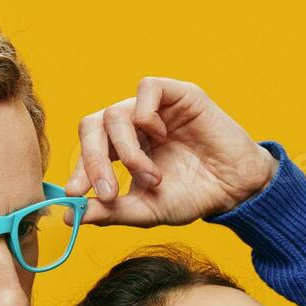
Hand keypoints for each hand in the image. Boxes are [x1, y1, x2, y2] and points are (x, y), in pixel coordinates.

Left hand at [65, 77, 278, 226]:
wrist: (235, 190)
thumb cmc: (194, 197)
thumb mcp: (147, 211)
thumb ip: (111, 212)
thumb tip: (70, 217)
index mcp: (123, 148)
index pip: (88, 148)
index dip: (78, 169)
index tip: (76, 195)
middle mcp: (135, 125)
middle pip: (93, 126)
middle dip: (94, 161)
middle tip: (106, 191)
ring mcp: (155, 108)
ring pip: (116, 114)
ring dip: (128, 152)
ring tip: (153, 178)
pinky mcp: (177, 94)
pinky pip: (146, 89)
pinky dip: (145, 114)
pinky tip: (162, 136)